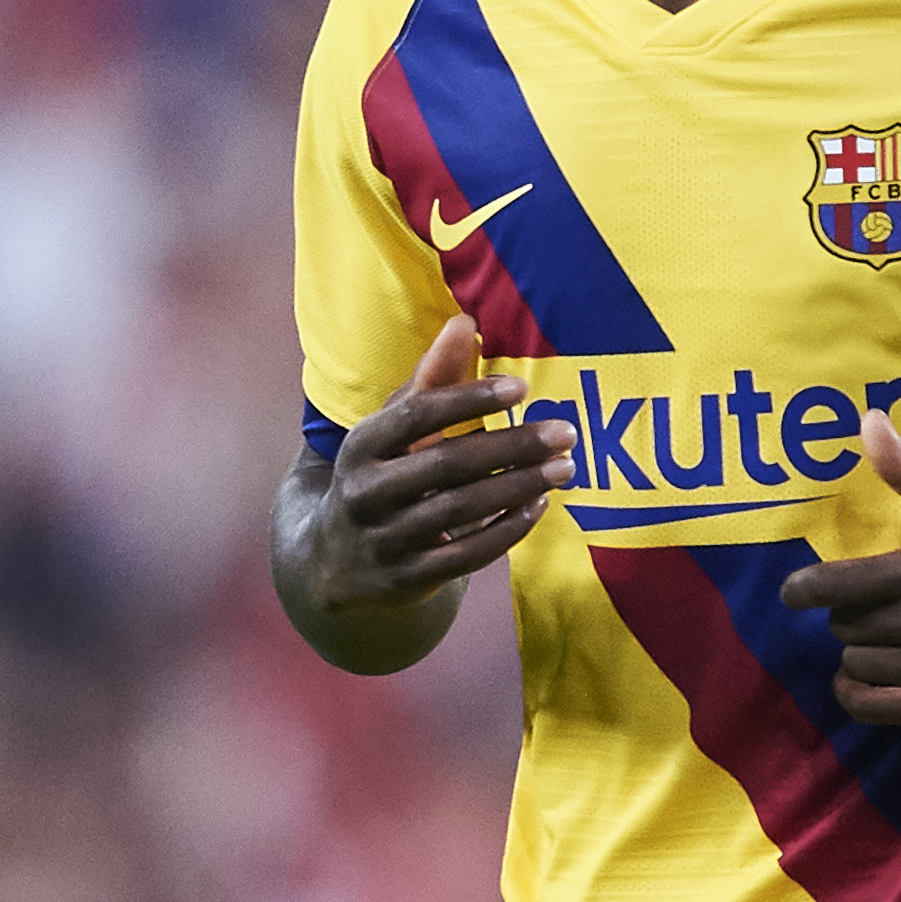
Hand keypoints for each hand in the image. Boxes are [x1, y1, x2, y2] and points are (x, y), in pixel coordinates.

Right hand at [300, 316, 567, 614]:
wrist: (336, 560)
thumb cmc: (380, 473)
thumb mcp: (393, 428)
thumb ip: (431, 378)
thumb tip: (465, 322)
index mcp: (359, 446)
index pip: (417, 415)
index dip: (469, 399)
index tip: (522, 388)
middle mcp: (365, 493)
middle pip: (446, 465)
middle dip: (511, 446)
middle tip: (564, 433)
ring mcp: (384, 541)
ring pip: (460, 511)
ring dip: (518, 486)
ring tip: (563, 467)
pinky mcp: (407, 579)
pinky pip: (466, 555)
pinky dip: (506, 530)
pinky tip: (538, 505)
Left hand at [776, 414, 900, 726]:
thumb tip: (868, 419)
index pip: (843, 585)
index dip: (806, 589)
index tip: (794, 591)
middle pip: (846, 625)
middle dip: (847, 616)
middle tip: (869, 608)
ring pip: (858, 664)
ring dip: (857, 652)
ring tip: (879, 639)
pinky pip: (875, 706)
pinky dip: (856, 693)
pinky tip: (860, 678)